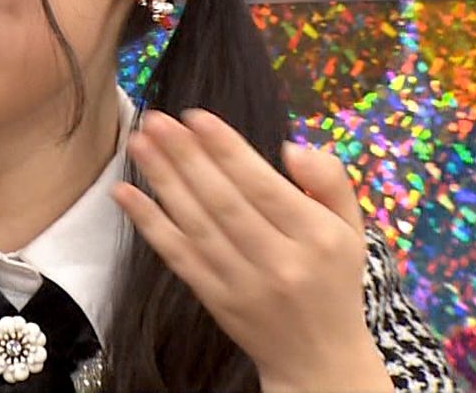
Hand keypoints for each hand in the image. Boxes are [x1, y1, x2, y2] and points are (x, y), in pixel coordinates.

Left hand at [112, 109, 392, 392]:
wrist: (318, 359)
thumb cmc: (332, 280)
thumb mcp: (351, 229)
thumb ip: (329, 182)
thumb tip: (290, 147)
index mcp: (317, 238)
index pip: (263, 185)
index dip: (225, 149)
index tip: (195, 116)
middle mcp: (280, 261)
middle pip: (222, 201)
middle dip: (185, 156)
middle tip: (155, 119)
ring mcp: (243, 283)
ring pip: (195, 224)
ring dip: (161, 180)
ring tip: (138, 142)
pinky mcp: (215, 299)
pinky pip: (177, 256)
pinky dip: (148, 223)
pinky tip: (125, 193)